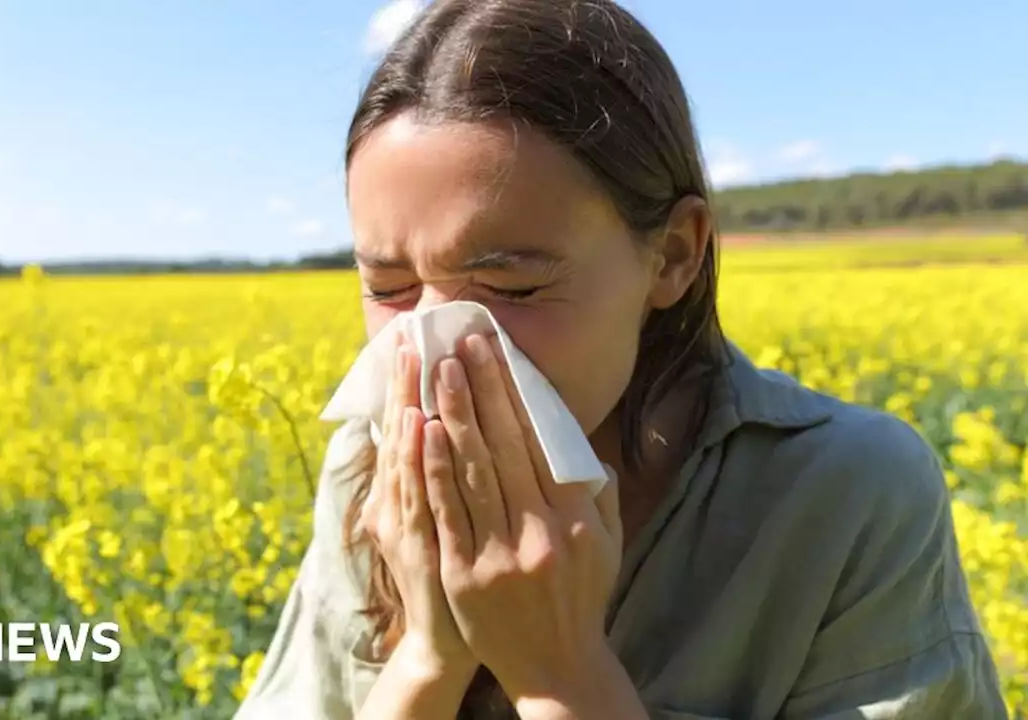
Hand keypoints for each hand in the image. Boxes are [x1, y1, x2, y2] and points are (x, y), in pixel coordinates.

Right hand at [359, 331, 477, 676]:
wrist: (445, 642)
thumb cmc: (455, 575)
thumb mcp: (442, 521)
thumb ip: (446, 477)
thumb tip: (454, 429)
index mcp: (407, 489)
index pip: (409, 421)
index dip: (409, 379)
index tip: (414, 334)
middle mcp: (398, 501)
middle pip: (403, 429)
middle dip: (407, 378)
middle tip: (411, 329)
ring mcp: (406, 524)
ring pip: (406, 455)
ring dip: (409, 405)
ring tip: (414, 359)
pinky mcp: (421, 549)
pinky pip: (422, 498)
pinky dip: (419, 462)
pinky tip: (421, 427)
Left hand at [422, 333, 627, 713]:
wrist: (556, 668)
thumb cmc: (580, 597)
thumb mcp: (607, 544)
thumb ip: (599, 493)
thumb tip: (580, 443)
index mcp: (575, 518)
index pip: (540, 442)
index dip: (516, 394)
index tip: (498, 354)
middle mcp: (541, 532)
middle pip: (504, 447)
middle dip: (482, 390)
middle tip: (462, 345)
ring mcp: (500, 554)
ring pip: (472, 472)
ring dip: (454, 416)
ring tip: (439, 372)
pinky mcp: (465, 575)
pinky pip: (446, 512)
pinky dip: (433, 470)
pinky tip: (422, 433)